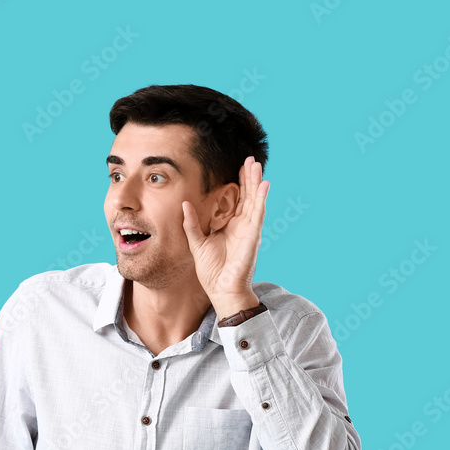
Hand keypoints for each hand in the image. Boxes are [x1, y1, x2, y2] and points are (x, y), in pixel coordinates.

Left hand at [181, 156, 268, 317]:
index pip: (237, 200)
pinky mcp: (252, 237)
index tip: (238, 167)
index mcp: (230, 227)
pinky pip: (258, 214)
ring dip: (256, 182)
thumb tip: (185, 204)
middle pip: (248, 196)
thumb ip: (191, 224)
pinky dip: (261, 199)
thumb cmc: (212, 271)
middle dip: (249, 178)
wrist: (221, 290)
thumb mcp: (197, 243)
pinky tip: (264, 185)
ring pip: (254, 201)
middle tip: (250, 159)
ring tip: (257, 165)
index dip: (239, 183)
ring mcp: (249, 230)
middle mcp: (242, 226)